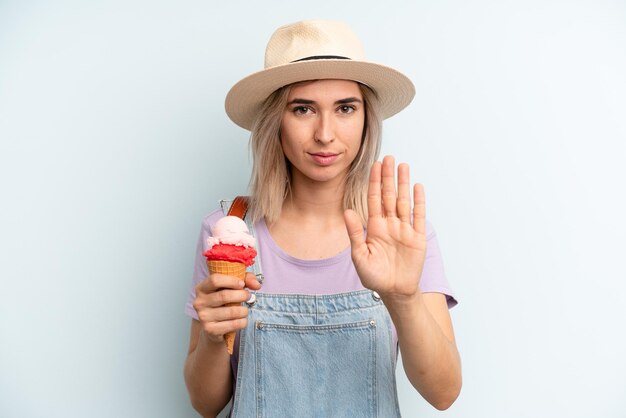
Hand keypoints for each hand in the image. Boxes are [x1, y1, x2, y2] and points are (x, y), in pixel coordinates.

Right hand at [192, 272, 261, 343]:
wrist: (214, 328)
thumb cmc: (224, 303)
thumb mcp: (233, 287)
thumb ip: (246, 280)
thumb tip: (257, 285)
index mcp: (201, 288)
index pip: (214, 280)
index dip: (231, 281)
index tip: (242, 284)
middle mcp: (199, 302)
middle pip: (224, 295)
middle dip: (242, 295)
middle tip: (249, 296)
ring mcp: (203, 317)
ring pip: (231, 311)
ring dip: (244, 310)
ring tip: (245, 310)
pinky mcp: (210, 330)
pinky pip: (233, 324)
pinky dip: (242, 322)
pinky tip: (242, 320)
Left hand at [344, 155, 426, 299]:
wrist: (394, 292)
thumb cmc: (374, 276)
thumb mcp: (359, 255)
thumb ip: (354, 233)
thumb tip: (347, 211)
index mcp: (374, 228)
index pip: (374, 200)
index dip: (374, 183)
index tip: (374, 166)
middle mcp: (389, 225)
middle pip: (389, 196)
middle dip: (388, 177)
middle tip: (388, 158)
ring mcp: (404, 229)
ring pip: (404, 201)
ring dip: (403, 184)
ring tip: (403, 166)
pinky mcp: (417, 237)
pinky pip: (418, 216)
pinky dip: (418, 201)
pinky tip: (417, 187)